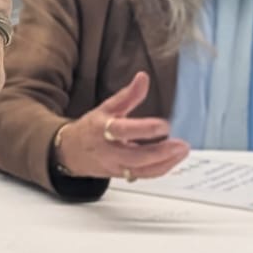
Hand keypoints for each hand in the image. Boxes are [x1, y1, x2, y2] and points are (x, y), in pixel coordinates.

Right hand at [55, 71, 190, 180]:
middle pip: (136, 157)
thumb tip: (143, 77)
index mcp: (103, 129)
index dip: (145, 130)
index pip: (123, 131)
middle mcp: (109, 151)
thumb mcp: (106, 108)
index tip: (165, 125)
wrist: (70, 153)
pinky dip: (161, 169)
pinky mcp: (121, 175)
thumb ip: (128, 95)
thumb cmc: (91, 129)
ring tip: (182, 151)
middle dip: (161, 152)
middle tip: (181, 145)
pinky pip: (143, 175)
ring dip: (165, 162)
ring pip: (141, 170)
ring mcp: (115, 166)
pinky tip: (173, 159)